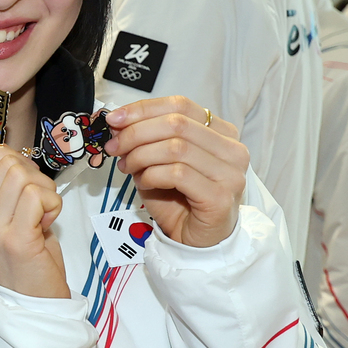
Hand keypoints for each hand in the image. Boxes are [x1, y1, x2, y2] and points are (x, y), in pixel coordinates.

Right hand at [0, 147, 68, 297]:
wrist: (32, 302)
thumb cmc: (25, 259)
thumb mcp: (4, 221)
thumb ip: (5, 190)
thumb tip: (16, 158)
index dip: (4, 158)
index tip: (21, 178)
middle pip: (6, 164)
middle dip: (33, 175)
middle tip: (39, 201)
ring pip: (22, 177)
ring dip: (45, 190)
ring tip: (44, 213)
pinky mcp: (17, 239)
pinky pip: (37, 196)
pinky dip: (52, 204)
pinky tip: (48, 222)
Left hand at [105, 97, 246, 248]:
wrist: (197, 242)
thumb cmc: (179, 199)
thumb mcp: (157, 161)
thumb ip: (144, 139)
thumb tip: (117, 122)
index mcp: (220, 132)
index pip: (181, 105)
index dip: (143, 109)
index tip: (115, 119)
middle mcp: (232, 149)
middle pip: (176, 123)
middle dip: (136, 132)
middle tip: (114, 146)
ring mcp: (230, 173)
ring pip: (176, 147)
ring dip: (141, 155)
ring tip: (128, 167)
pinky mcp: (220, 197)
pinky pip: (177, 174)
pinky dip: (152, 175)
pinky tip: (144, 182)